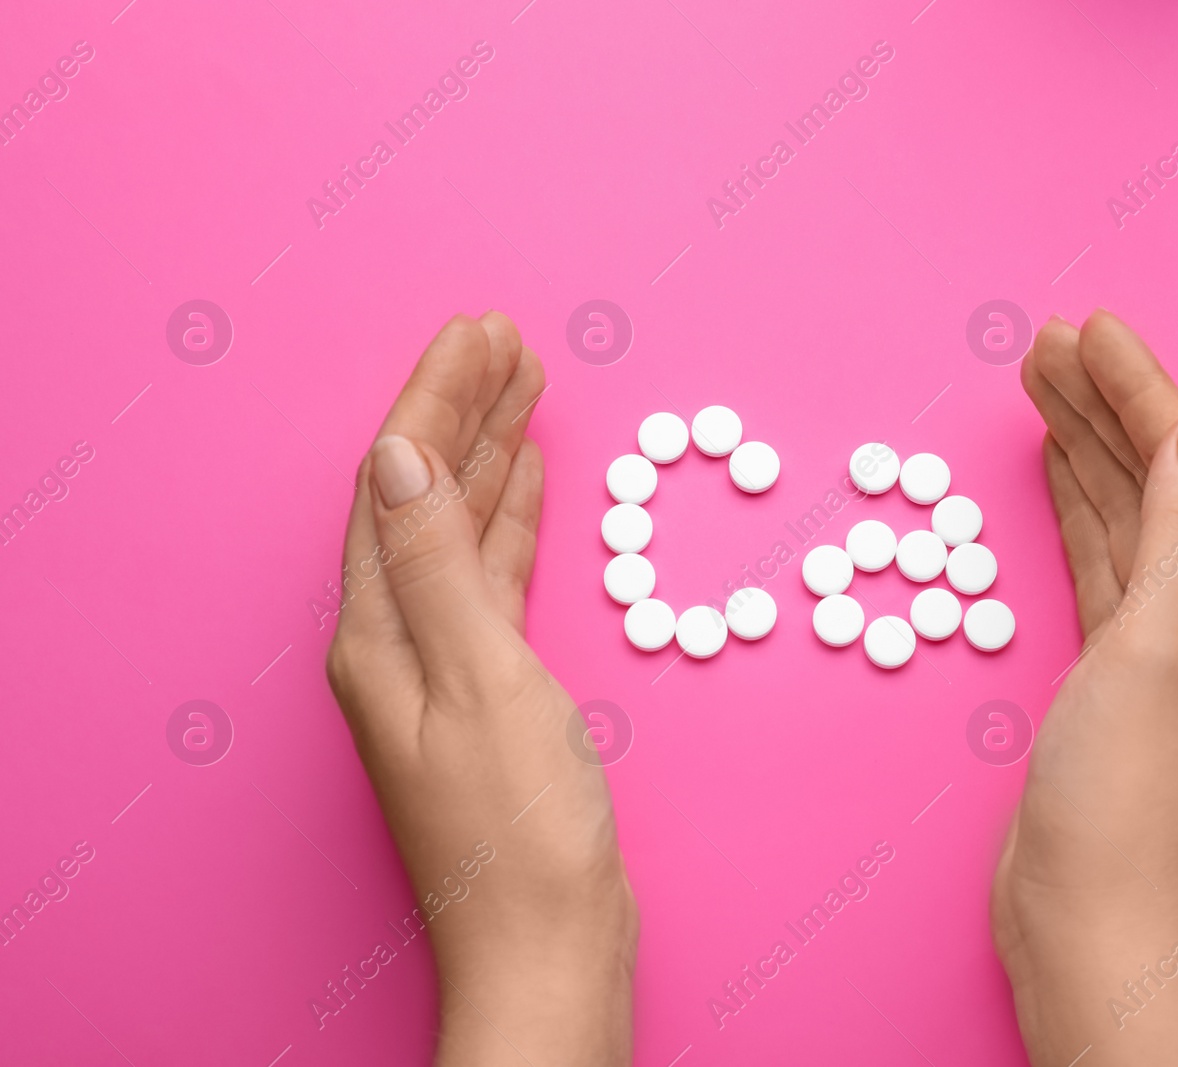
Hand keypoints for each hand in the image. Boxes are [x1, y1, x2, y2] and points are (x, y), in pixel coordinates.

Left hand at [326, 313, 635, 1066]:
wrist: (549, 944)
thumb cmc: (521, 832)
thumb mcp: (484, 682)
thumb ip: (440, 567)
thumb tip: (399, 458)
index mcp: (380, 634)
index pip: (399, 485)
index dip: (436, 399)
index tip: (478, 331)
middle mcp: (399, 641)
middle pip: (425, 497)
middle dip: (463, 411)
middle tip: (507, 339)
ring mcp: (444, 665)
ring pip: (464, 531)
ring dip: (491, 458)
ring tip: (525, 389)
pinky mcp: (490, 688)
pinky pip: (494, 577)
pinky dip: (512, 523)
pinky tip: (530, 488)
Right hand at [991, 311, 1177, 1064]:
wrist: (1086, 919)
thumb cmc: (1123, 798)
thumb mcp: (1152, 647)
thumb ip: (1177, 531)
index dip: (1141, 391)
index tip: (1089, 329)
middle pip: (1156, 482)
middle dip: (1105, 407)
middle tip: (1048, 342)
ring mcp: (1156, 645)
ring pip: (1120, 518)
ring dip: (1083, 449)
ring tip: (1041, 385)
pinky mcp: (1108, 673)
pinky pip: (1096, 563)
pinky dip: (1074, 510)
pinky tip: (1055, 472)